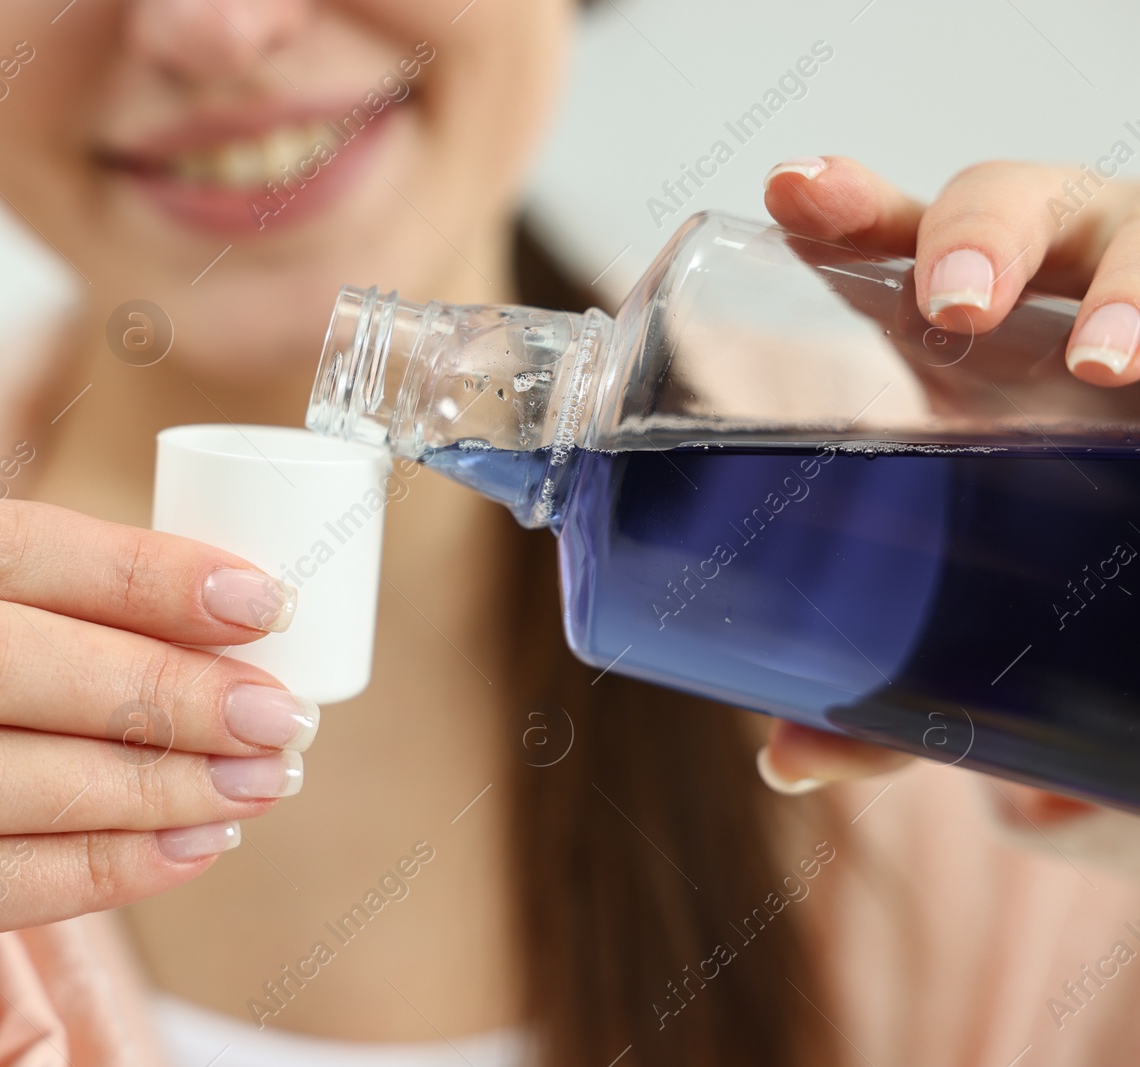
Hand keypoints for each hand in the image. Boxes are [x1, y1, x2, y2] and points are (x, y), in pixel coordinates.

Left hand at [754, 154, 1139, 795]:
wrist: (1136, 604)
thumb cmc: (1042, 584)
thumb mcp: (972, 622)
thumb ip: (893, 685)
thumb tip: (788, 759)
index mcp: (961, 332)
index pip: (896, 240)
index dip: (847, 205)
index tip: (792, 195)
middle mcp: (1057, 297)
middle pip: (1016, 208)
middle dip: (981, 235)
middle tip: (957, 307)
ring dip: (1133, 286)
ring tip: (1112, 365)